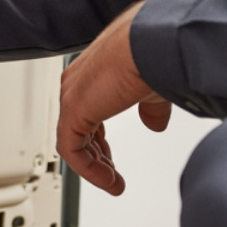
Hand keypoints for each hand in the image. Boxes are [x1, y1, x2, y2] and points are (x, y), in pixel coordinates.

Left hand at [57, 1, 171, 195]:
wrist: (149, 43)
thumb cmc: (152, 53)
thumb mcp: (154, 89)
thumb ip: (151, 109)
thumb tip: (155, 125)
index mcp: (96, 74)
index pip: (89, 112)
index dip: (100, 139)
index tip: (111, 158)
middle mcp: (78, 83)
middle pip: (79, 128)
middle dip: (96, 155)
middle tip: (110, 173)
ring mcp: (72, 96)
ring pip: (73, 141)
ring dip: (93, 167)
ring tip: (112, 183)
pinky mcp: (72, 111)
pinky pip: (71, 150)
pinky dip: (88, 169)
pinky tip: (107, 180)